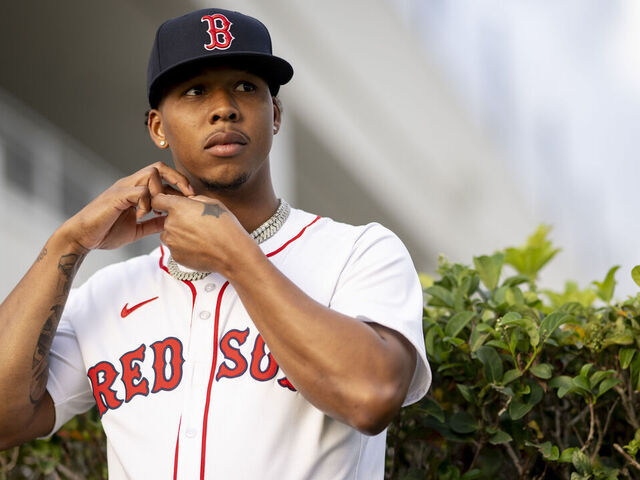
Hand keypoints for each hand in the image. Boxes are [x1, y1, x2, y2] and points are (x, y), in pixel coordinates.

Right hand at [61, 162, 193, 250]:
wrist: (81, 237)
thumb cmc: (106, 231)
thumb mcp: (138, 228)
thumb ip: (155, 223)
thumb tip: (173, 222)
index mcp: (136, 189)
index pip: (162, 175)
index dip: (179, 184)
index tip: (191, 199)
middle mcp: (130, 184)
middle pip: (159, 166)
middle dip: (178, 178)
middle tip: (189, 196)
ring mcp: (123, 188)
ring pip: (150, 173)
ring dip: (160, 191)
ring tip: (158, 211)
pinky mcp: (116, 196)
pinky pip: (139, 190)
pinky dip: (146, 202)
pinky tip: (142, 216)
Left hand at [151, 194, 257, 274]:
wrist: (232, 253)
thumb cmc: (225, 226)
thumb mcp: (212, 203)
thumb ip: (194, 199)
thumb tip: (188, 201)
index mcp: (178, 207)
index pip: (157, 200)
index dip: (163, 202)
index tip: (170, 205)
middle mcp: (170, 224)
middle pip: (166, 220)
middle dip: (177, 221)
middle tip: (197, 225)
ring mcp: (172, 242)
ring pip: (170, 236)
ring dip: (179, 235)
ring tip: (199, 238)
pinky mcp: (176, 256)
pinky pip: (176, 249)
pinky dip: (184, 248)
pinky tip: (200, 247)